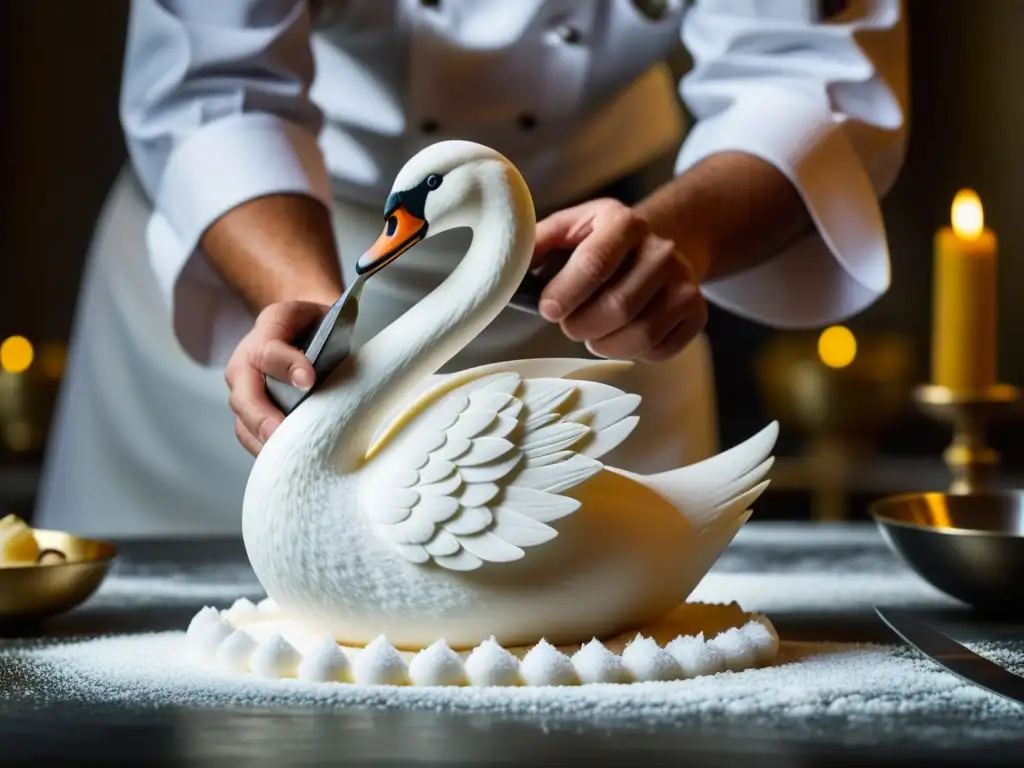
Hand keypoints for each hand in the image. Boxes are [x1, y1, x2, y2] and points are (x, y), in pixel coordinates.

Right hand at [224, 301, 330, 454]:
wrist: (299, 325)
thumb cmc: (315, 323)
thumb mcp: (323, 313)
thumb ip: (332, 333)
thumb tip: (345, 369)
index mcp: (265, 332)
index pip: (269, 352)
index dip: (287, 365)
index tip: (308, 380)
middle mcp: (245, 364)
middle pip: (243, 395)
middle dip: (261, 417)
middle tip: (279, 433)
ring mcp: (243, 392)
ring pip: (243, 422)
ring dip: (262, 441)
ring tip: (284, 458)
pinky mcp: (249, 415)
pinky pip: (251, 437)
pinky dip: (266, 451)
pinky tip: (286, 463)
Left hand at [532, 198, 706, 361]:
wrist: (658, 244)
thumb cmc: (601, 243)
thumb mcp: (569, 229)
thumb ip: (537, 243)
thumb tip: (508, 265)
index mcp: (624, 222)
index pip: (594, 263)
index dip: (566, 294)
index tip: (549, 310)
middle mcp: (662, 249)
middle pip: (617, 307)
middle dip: (582, 326)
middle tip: (569, 324)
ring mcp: (685, 281)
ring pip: (640, 335)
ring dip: (604, 344)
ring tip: (593, 333)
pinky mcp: (696, 311)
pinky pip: (660, 350)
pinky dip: (633, 353)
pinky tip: (622, 335)